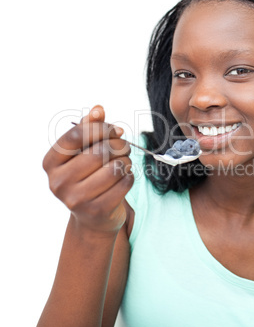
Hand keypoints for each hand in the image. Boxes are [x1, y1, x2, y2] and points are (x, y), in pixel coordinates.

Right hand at [43, 105, 132, 234]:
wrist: (93, 217)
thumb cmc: (88, 176)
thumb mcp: (84, 152)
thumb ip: (89, 128)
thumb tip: (98, 110)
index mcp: (51, 162)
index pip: (78, 134)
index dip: (102, 128)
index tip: (115, 130)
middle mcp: (59, 182)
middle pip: (100, 151)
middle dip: (119, 145)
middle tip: (124, 147)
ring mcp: (76, 199)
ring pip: (115, 167)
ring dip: (126, 161)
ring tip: (124, 162)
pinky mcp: (96, 210)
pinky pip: (124, 183)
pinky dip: (129, 176)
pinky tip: (124, 178)